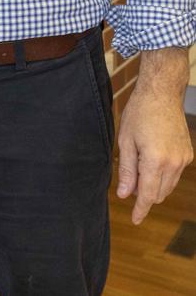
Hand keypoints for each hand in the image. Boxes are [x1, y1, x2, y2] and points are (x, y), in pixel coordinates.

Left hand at [116, 84, 193, 224]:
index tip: (135, 219)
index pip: (148, 195)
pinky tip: (152, 157)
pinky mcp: (188, 154)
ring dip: (154, 184)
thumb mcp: (125, 140)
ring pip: (168, 186)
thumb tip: (124, 194)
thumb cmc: (139, 113)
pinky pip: (175, 174)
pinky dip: (163, 174)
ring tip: (139, 165)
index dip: (140, 209)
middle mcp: (174, 163)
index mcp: (155, 160)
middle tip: (128, 180)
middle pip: (158, 193)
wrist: (162, 93)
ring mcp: (184, 159)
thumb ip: (125, 170)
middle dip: (144, 194)